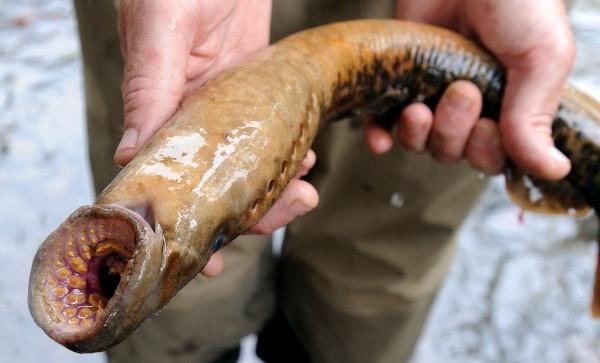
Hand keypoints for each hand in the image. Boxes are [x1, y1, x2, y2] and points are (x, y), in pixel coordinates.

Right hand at [116, 0, 317, 276]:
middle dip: (250, 211)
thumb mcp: (160, 26)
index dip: (184, 224)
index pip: (165, 179)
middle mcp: (189, 112)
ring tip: (304, 194)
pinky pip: (272, 128)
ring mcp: (225, 101)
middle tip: (288, 213)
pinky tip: (307, 159)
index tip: (207, 262)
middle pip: (215, 181)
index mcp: (156, 106)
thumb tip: (129, 156)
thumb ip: (148, 86)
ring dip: (275, 187)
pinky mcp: (255, 83)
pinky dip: (289, 150)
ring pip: (248, 163)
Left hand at [367, 0, 574, 176]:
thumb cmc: (515, 2)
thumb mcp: (540, 57)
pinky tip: (380, 137)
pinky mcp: (398, 80)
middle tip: (460, 91)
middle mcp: (469, 105)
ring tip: (421, 105)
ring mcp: (430, 93)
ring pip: (419, 143)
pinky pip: (383, 124)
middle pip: (452, 153)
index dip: (486, 152)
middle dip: (453, 133)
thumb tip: (552, 170)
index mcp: (508, 105)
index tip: (490, 124)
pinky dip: (380, 136)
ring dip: (418, 134)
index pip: (492, 157)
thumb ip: (535, 116)